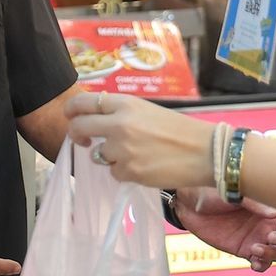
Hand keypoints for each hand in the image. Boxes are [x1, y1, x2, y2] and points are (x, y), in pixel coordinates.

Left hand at [65, 91, 213, 188]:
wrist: (205, 152)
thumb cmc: (179, 130)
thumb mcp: (146, 110)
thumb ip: (120, 113)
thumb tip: (94, 118)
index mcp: (125, 103)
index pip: (84, 102)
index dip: (72, 110)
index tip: (70, 116)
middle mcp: (119, 123)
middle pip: (79, 127)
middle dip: (76, 135)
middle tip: (82, 141)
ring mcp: (122, 148)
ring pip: (97, 155)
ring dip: (109, 156)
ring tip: (134, 154)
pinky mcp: (129, 171)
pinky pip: (114, 172)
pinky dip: (124, 172)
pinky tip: (144, 166)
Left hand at [176, 188, 275, 272]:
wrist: (188, 202)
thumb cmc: (213, 189)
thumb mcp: (233, 192)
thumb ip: (253, 203)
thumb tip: (275, 214)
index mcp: (273, 208)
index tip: (272, 235)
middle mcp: (269, 223)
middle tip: (266, 242)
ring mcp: (258, 237)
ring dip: (272, 256)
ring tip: (255, 251)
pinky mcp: (244, 249)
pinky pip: (261, 262)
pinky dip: (262, 265)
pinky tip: (254, 263)